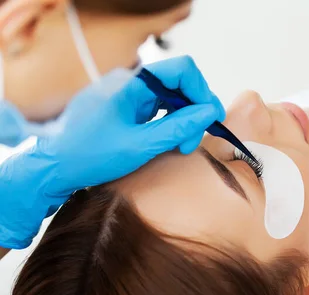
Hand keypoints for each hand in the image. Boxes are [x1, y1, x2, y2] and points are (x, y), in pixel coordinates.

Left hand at [0, 56, 223, 248]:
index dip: (202, 92)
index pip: (182, 70)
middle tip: (191, 143)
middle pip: (180, 85)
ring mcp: (129, 94)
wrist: (55, 167)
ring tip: (181, 147)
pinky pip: (159, 108)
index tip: (211, 118)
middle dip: (194, 113)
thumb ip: (178, 127)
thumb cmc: (90, 156)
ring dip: (184, 121)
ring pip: (172, 98)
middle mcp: (131, 82)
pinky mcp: (127, 107)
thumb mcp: (140, 145)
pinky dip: (171, 123)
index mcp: (132, 83)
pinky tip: (170, 142)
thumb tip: (209, 113)